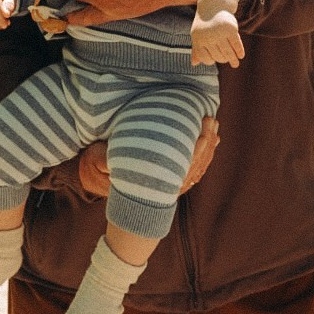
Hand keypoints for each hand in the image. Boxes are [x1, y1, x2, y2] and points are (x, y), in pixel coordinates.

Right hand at [75, 116, 219, 199]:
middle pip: (195, 163)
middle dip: (206, 140)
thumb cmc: (101, 172)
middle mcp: (166, 185)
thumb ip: (106, 159)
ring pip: (198, 167)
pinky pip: (196, 168)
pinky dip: (206, 154)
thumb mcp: (99, 163)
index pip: (181, 164)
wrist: (104, 193)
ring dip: (209, 146)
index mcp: (153, 182)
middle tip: (211, 120)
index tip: (201, 128)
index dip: (195, 147)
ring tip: (213, 125)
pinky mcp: (174, 181)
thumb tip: (112, 155)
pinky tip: (211, 139)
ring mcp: (172, 185)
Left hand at [191, 7, 244, 67]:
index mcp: (198, 39)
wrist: (214, 5)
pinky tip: (241, 55)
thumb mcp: (198, 35)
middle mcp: (208, 36)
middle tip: (227, 60)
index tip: (214, 60)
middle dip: (223, 59)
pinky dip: (239, 51)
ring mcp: (219, 33)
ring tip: (235, 64)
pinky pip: (236, 44)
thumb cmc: (205, 23)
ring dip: (233, 59)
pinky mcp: (230, 29)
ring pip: (228, 52)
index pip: (206, 58)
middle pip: (218, 56)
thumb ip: (196, 49)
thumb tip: (194, 64)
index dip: (210, 60)